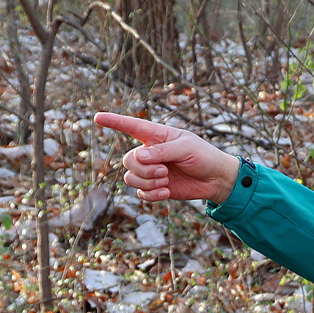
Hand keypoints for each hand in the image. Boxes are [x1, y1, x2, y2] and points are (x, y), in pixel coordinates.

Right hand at [96, 112, 240, 204]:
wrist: (215, 180)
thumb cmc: (204, 157)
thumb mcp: (186, 148)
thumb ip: (163, 150)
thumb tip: (140, 156)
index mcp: (156, 136)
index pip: (131, 126)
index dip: (114, 121)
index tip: (97, 117)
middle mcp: (149, 153)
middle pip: (127, 160)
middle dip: (143, 169)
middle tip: (164, 171)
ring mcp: (150, 171)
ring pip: (130, 178)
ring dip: (147, 182)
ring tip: (166, 181)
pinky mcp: (154, 188)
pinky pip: (140, 193)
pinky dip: (151, 195)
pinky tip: (166, 193)